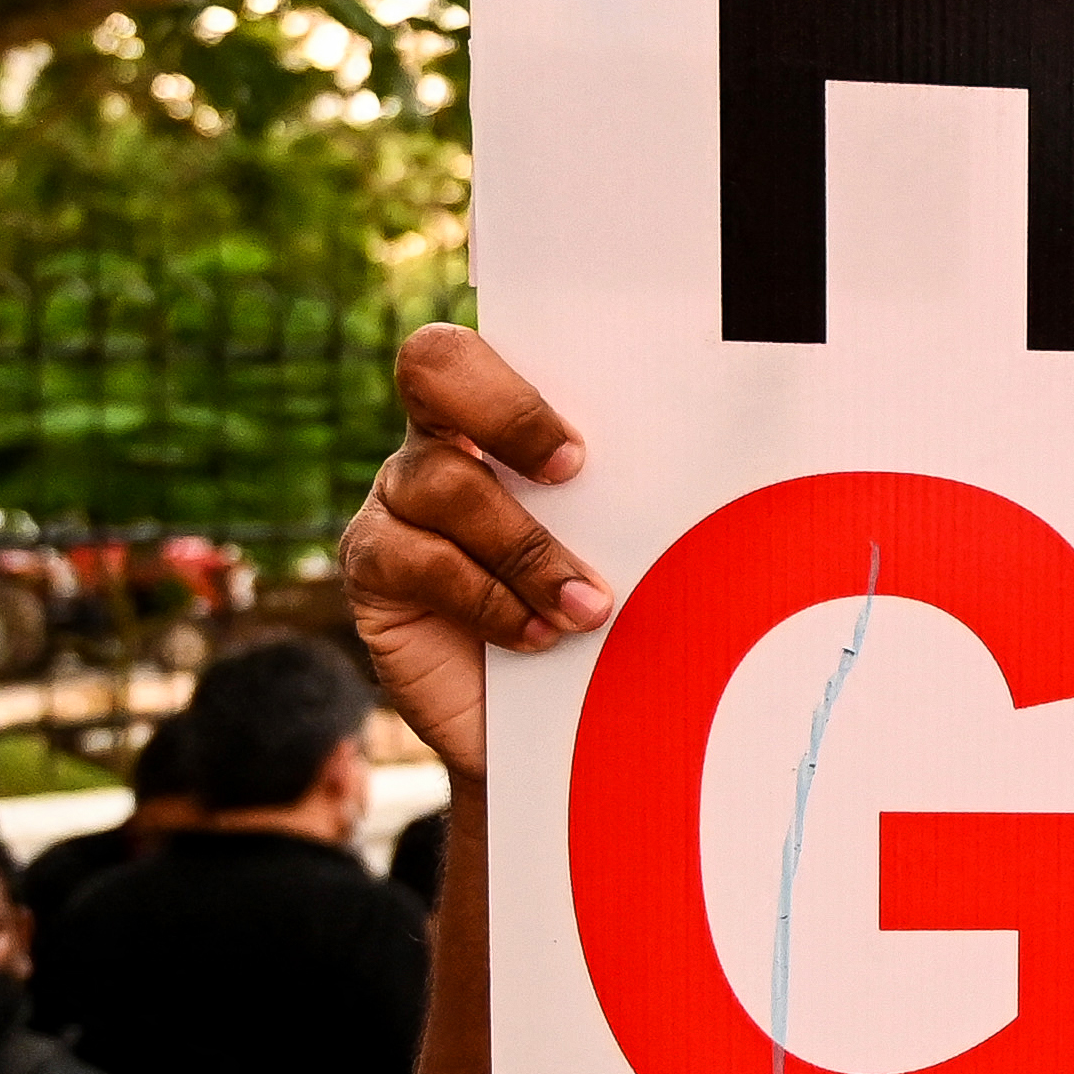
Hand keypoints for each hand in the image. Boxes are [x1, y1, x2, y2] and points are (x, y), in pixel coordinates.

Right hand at [340, 325, 610, 776]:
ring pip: (446, 483)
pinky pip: (417, 560)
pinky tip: (538, 636)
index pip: (474, 350)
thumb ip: (628, 503)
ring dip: (527, 549)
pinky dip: (489, 601)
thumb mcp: (625, 552)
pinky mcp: (372, 567)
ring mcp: (397, 501)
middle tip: (572, 473)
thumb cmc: (599, 621)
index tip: (580, 456)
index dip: (514, 389)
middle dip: (509, 414)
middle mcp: (439, 442)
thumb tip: (701, 473)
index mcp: (501, 417)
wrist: (550, 723)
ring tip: (586, 607)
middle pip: (435, 371)